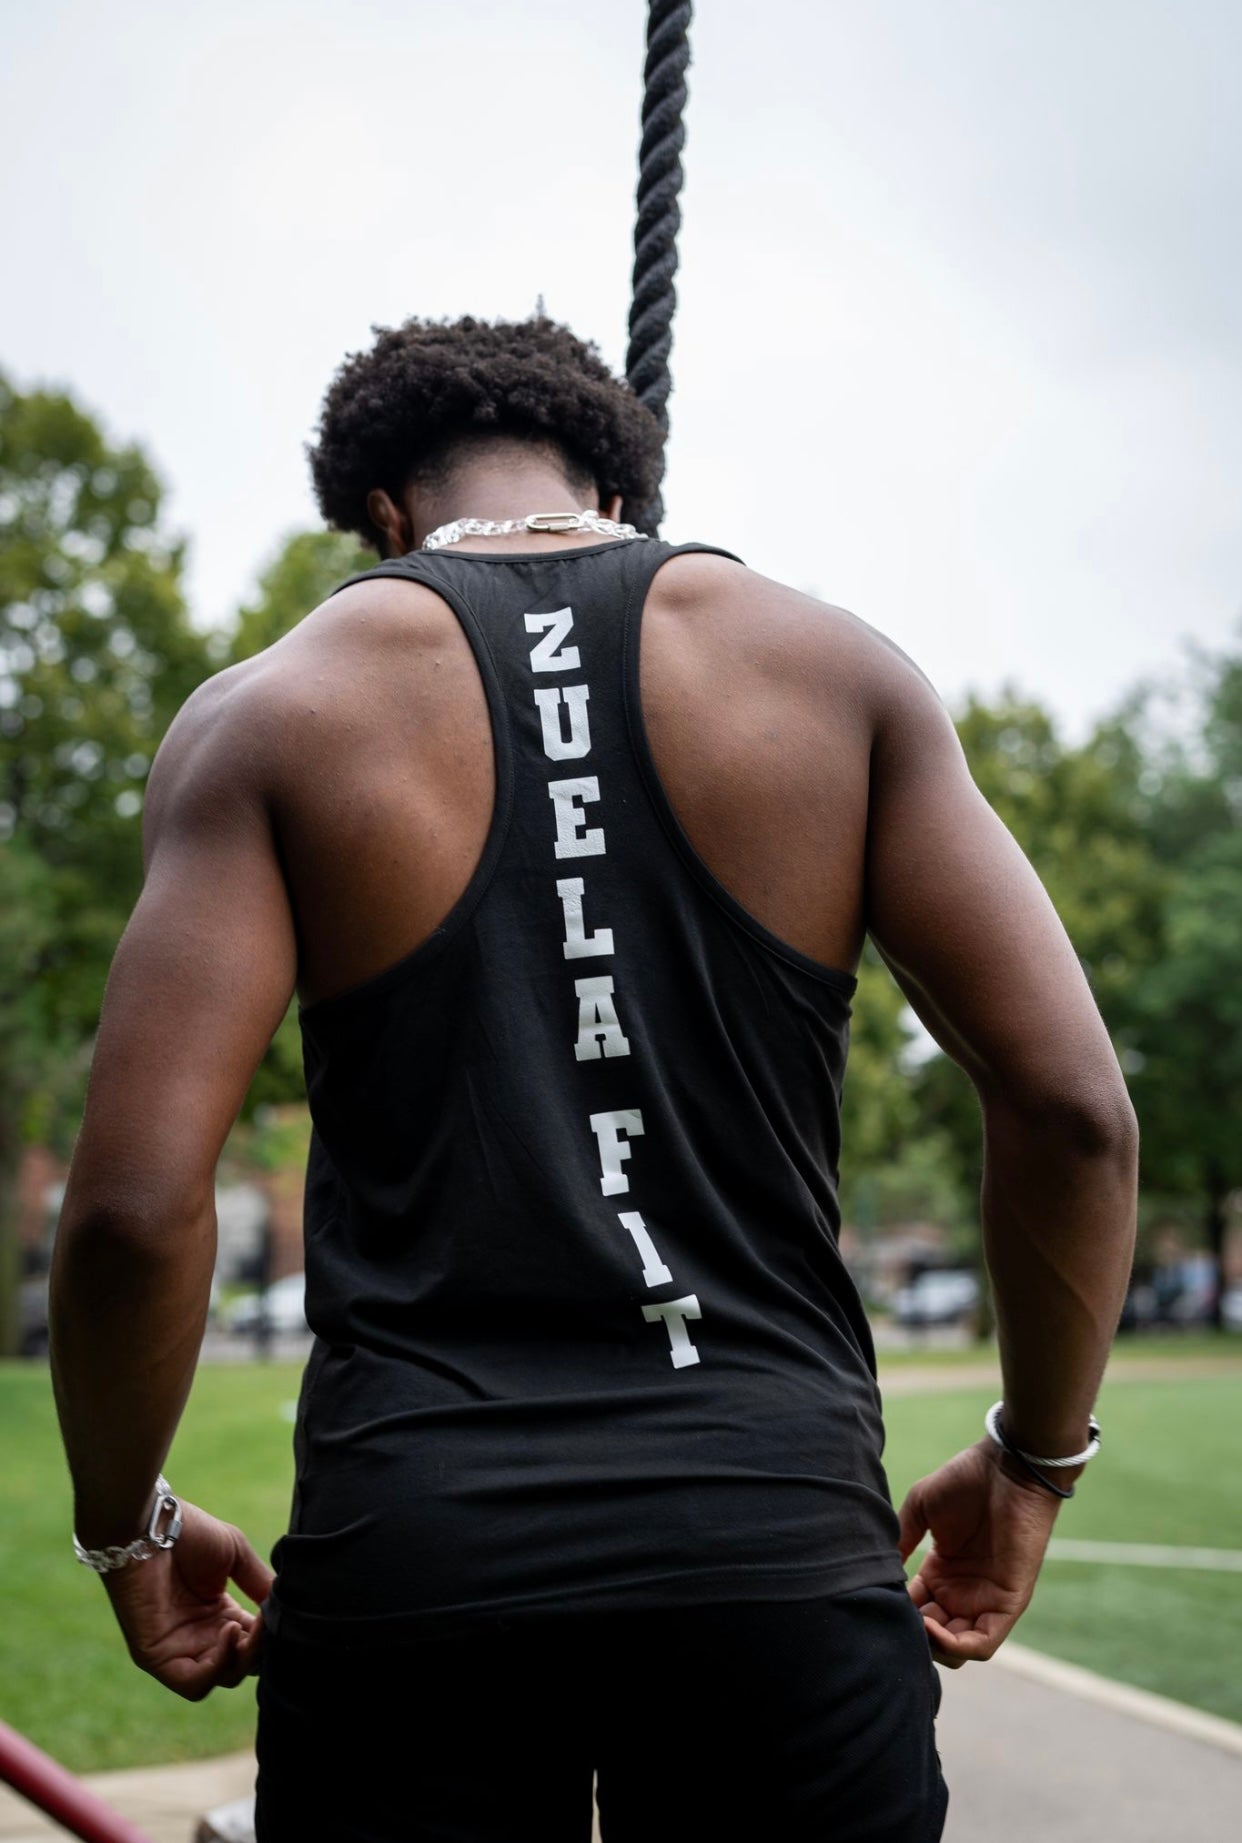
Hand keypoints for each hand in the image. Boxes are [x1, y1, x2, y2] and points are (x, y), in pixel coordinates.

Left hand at [99, 1500, 274, 1700]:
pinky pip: (194, 1683)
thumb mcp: (236, 1556)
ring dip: (244, 1658)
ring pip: (223, 1678)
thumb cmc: (190, 1533)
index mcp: (220, 1617)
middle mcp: (201, 1638)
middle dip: (261, 1650)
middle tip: (268, 1621)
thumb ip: (261, 1585)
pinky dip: (219, 1666)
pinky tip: (229, 1629)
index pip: (254, 1644)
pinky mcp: (157, 1658)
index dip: (271, 1635)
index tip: (284, 1612)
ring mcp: (179, 1650)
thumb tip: (287, 1610)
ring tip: (250, 1625)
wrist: (152, 1525)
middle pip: (242, 1666)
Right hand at [897, 1438, 1061, 1668]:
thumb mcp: (921, 1508)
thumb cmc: (966, 1480)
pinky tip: (931, 1626)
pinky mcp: (1008, 1604)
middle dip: (913, 1636)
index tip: (877, 1601)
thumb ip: (902, 1539)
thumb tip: (878, 1569)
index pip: (915, 1611)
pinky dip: (955, 1645)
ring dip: (932, 1646)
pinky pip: (983, 1643)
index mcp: (941, 1574)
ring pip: (957, 1649)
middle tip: (894, 1620)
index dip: (897, 1612)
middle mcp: (962, 1593)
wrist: (1009, 1467)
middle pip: (934, 1638)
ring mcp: (985, 1600)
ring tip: (913, 1625)